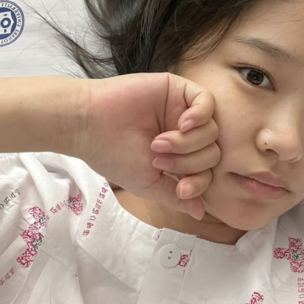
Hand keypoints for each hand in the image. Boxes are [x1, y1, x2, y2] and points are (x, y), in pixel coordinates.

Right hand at [74, 73, 220, 220]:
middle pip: (212, 153)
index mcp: (179, 157)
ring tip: (158, 143)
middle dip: (189, 163)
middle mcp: (184, 135)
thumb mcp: (148, 184)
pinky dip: (201, 116)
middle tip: (159, 160)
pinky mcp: (177, 91)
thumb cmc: (114, 156)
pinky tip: (183, 124)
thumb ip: (176, 197)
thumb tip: (200, 213)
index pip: (207, 172)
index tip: (180, 188)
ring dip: (187, 143)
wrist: (90, 126)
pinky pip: (207, 102)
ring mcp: (182, 112)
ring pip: (211, 131)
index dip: (200, 183)